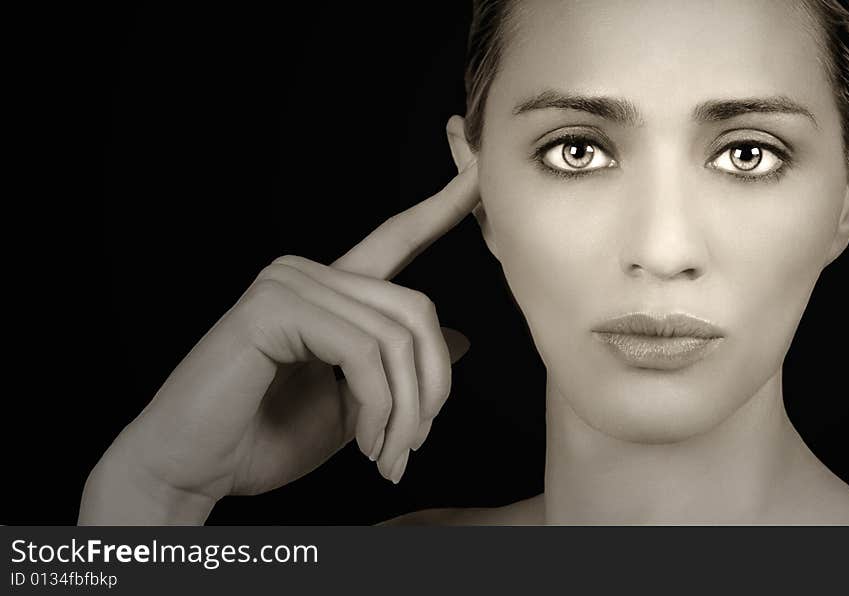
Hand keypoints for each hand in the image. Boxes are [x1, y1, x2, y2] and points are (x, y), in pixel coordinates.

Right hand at [79, 160, 479, 523]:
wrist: (191, 471)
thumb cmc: (262, 440)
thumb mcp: (354, 407)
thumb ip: (397, 370)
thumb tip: (461, 338)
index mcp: (329, 292)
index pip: (397, 238)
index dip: (441, 206)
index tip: (475, 168)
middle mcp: (309, 273)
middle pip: (417, 309)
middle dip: (430, 389)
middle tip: (408, 451)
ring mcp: (288, 283)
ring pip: (397, 336)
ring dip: (405, 412)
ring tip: (387, 458)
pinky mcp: (273, 307)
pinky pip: (363, 352)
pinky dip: (379, 407)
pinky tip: (366, 443)